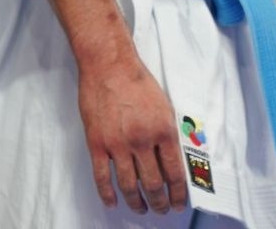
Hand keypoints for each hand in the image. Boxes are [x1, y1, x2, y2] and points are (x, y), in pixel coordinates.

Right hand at [76, 47, 187, 214]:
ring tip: (142, 209)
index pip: (174, 174)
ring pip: (129, 186)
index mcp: (164, 131)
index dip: (177, 194)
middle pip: (153, 184)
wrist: (108, 64)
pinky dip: (108, 194)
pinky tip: (113, 202)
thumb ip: (170, 134)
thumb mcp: (164, 106)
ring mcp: (118, 144)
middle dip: (160, 202)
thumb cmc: (137, 80)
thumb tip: (174, 160)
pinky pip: (102, 177)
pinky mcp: (97, 143)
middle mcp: (142, 141)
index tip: (178, 203)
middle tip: (161, 209)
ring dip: (137, 203)